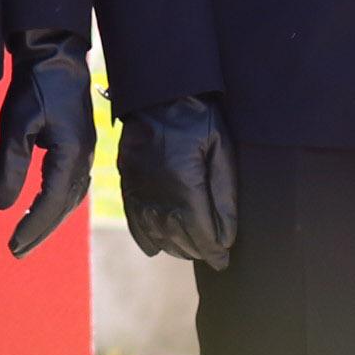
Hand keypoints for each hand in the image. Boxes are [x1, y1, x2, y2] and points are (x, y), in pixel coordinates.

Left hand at [0, 29, 97, 257]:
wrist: (55, 55)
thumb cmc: (33, 86)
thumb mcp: (14, 126)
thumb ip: (10, 167)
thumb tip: (1, 205)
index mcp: (71, 154)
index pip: (51, 203)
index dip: (32, 227)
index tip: (12, 244)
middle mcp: (84, 157)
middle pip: (64, 207)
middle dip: (40, 231)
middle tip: (17, 251)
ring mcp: (86, 152)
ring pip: (70, 198)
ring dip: (49, 220)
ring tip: (26, 238)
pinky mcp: (80, 146)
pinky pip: (71, 185)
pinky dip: (56, 203)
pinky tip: (42, 209)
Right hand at [117, 93, 236, 269]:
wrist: (157, 93)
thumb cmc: (197, 117)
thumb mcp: (221, 150)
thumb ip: (225, 195)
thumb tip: (227, 236)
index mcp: (184, 186)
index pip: (201, 234)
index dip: (214, 252)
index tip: (224, 261)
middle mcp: (158, 194)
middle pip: (180, 239)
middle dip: (198, 251)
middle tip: (213, 254)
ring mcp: (139, 190)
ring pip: (158, 235)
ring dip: (177, 247)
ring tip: (193, 249)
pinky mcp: (127, 183)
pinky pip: (135, 222)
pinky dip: (148, 238)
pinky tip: (159, 246)